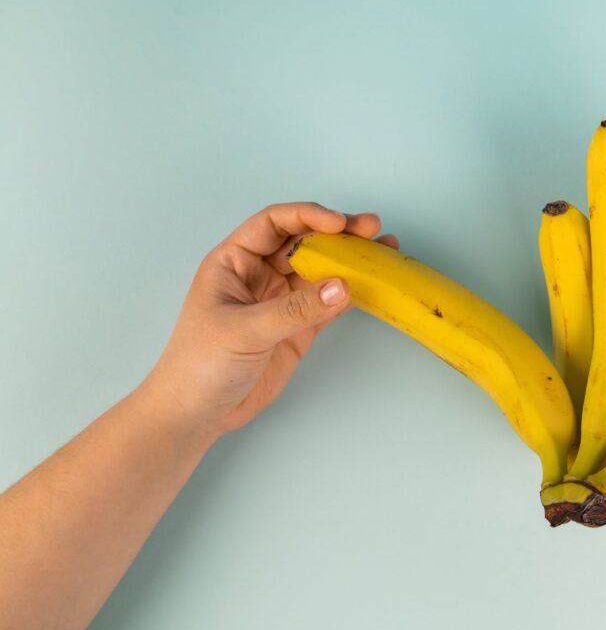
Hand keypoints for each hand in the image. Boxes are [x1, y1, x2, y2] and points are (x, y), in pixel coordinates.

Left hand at [139, 202, 397, 439]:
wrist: (197, 413)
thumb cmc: (200, 364)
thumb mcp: (244, 331)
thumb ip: (294, 310)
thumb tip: (342, 286)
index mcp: (234, 261)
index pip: (273, 224)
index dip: (306, 216)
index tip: (337, 224)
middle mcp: (259, 274)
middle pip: (303, 241)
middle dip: (337, 233)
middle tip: (370, 229)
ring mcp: (281, 300)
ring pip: (321, 270)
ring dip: (350, 260)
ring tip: (383, 249)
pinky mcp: (298, 327)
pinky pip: (329, 302)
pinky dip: (351, 293)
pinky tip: (372, 285)